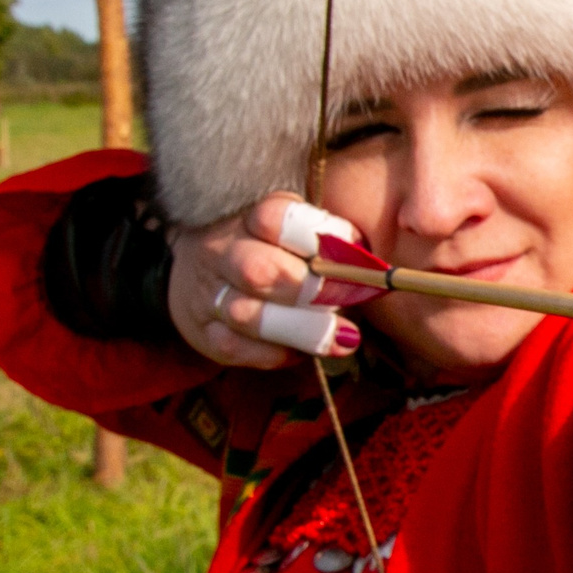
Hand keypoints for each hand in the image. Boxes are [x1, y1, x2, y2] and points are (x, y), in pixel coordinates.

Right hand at [166, 193, 363, 368]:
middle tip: (346, 302)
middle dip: (311, 291)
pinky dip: (274, 353)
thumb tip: (376, 269)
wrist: (196, 269)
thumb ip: (331, 244)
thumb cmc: (268, 249)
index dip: (321, 239)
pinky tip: (301, 352)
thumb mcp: (294, 233)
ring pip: (248, 315)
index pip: (277, 220)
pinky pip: (235, 348)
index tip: (356, 259)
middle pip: (259, 270)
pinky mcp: (205, 331)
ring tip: (342, 337)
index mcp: (250, 218)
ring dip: (301, 329)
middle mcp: (222, 251)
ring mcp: (208, 293)